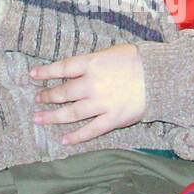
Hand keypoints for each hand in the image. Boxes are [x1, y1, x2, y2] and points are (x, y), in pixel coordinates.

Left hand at [31, 43, 145, 143]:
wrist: (160, 77)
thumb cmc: (135, 60)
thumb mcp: (109, 53)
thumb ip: (90, 62)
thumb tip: (73, 69)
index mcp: (91, 64)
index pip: (62, 68)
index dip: (46, 72)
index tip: (32, 75)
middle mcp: (92, 84)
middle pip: (63, 92)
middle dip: (47, 96)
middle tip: (37, 99)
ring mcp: (102, 103)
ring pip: (72, 113)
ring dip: (53, 116)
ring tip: (38, 118)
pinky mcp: (113, 119)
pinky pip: (91, 130)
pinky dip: (76, 137)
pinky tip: (64, 140)